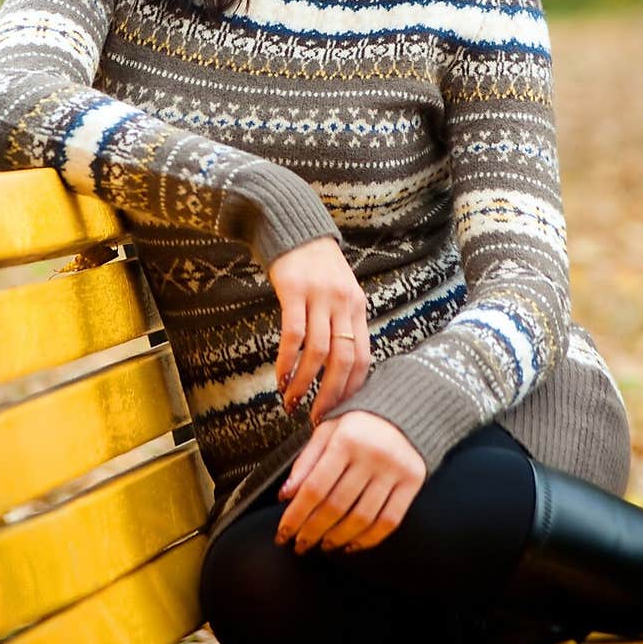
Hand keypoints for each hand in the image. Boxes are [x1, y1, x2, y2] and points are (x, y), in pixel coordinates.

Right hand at [267, 236, 370, 422]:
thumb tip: (339, 367)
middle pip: (343, 359)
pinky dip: (287, 361)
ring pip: (318, 351)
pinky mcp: (294, 289)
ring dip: (304, 383)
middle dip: (330, 394)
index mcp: (358, 306)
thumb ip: (343, 321)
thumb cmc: (315, 265)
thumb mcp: (339, 290)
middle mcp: (343, 302)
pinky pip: (293, 334)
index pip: (362, 357)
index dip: (351, 389)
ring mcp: (319, 295)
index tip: (338, 411)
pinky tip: (280, 377)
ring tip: (291, 402)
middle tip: (316, 418)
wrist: (294, 226)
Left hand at [274, 411, 426, 554]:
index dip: (296, 515)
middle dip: (313, 531)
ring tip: (323, 544)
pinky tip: (351, 545)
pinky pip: (389, 521)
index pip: (315, 487)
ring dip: (338, 538)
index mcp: (346, 439)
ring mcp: (395, 469)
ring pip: (362, 518)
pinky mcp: (413, 481)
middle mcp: (372, 454)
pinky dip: (368, 540)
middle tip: (300, 545)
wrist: (403, 412)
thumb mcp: (327, 431)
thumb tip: (285, 495)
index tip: (283, 533)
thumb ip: (305, 461)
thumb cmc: (359, 425)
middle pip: (336, 506)